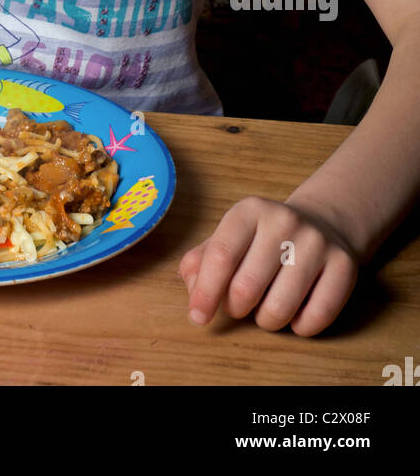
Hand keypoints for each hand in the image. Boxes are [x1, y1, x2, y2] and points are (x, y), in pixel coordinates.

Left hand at [177, 195, 360, 336]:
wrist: (323, 224)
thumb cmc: (263, 241)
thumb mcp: (230, 238)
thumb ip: (201, 262)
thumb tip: (194, 290)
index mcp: (249, 211)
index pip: (221, 255)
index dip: (205, 292)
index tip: (198, 317)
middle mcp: (284, 221)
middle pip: (246, 288)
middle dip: (236, 309)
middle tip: (241, 304)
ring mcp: (317, 242)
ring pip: (279, 310)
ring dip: (266, 321)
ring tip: (268, 305)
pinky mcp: (344, 266)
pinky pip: (314, 319)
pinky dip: (299, 327)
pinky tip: (297, 311)